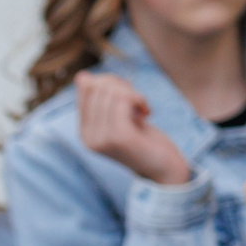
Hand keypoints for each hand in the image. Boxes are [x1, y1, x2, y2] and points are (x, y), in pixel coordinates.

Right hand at [73, 72, 192, 185]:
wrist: (163, 169)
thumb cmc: (144, 140)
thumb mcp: (120, 117)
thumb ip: (102, 99)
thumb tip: (81, 77)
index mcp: (85, 132)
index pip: (86, 89)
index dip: (110, 81)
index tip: (128, 93)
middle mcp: (88, 137)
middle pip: (98, 88)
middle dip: (121, 86)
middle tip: (138, 100)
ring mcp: (102, 139)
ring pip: (111, 93)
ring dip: (133, 93)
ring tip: (143, 107)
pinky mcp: (119, 138)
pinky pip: (123, 101)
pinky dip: (138, 99)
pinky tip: (147, 111)